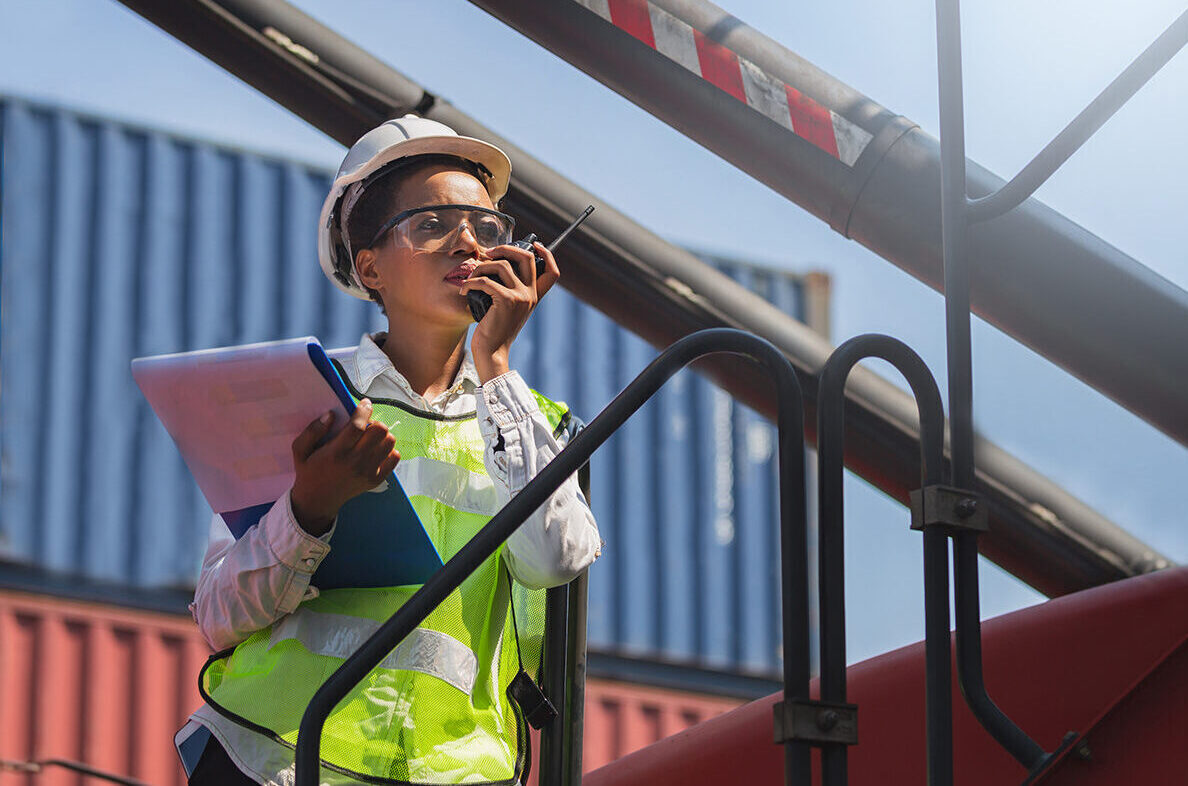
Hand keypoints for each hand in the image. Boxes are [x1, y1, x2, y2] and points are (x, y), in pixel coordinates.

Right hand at [289, 399, 399, 535]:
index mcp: (336, 453)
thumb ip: (313, 430)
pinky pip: (395, 457)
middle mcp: (355, 462)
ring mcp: (368, 472)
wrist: (318, 500)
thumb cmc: (309, 471)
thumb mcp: (300, 450)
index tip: (365, 403)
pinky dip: (388, 450)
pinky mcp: (377, 479)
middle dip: (374, 422)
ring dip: (382, 435)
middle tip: (365, 425)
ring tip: (369, 438)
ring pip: (389, 442)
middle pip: (380, 431)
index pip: (358, 426)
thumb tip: (331, 415)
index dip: (364, 410)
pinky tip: (375, 450)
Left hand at [462, 240, 559, 381]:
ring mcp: (520, 297)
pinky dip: (471, 282)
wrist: (492, 353)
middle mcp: (530, 295)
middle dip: (505, 248)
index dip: (547, 254)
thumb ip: (509, 290)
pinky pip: (486, 280)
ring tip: (471, 277)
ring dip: (481, 267)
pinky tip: (464, 290)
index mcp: (533, 296)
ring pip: (502, 265)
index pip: (553, 272)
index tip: (535, 244)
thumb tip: (495, 264)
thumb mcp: (507, 309)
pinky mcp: (506, 301)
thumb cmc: (494, 330)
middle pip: (527, 257)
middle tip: (489, 253)